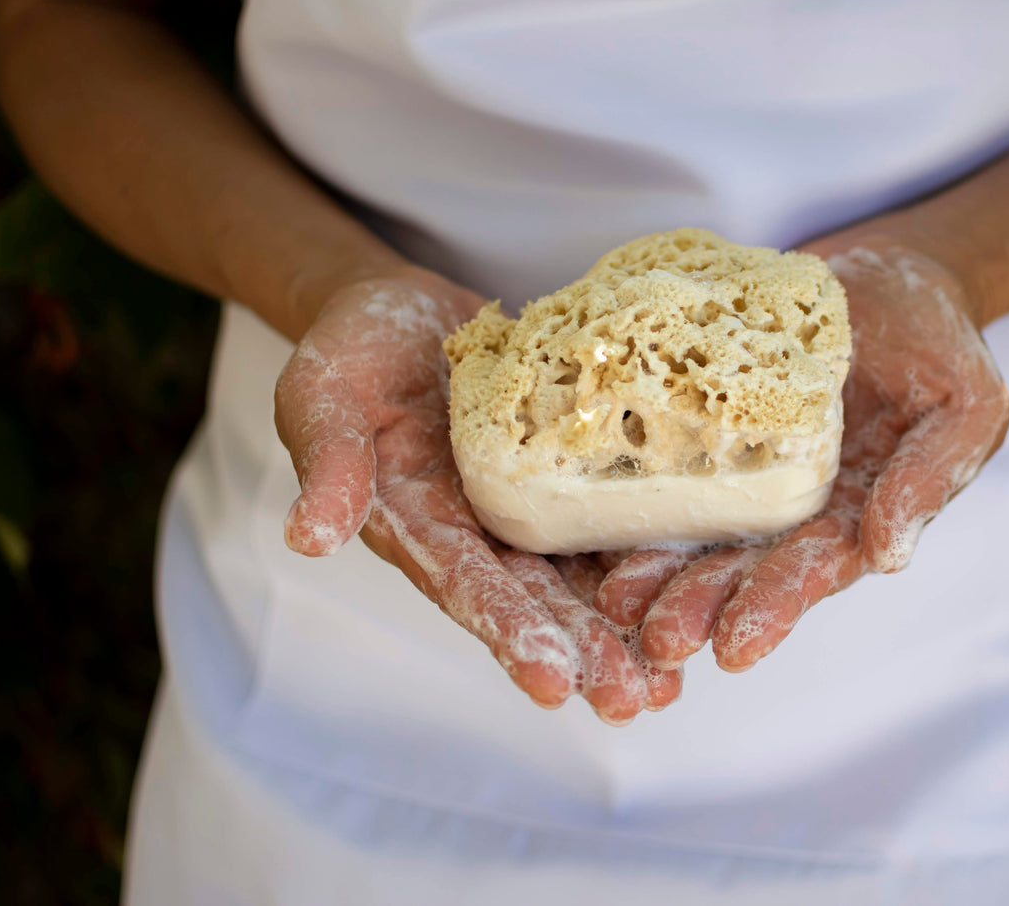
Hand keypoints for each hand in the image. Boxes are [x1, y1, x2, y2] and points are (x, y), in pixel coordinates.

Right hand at [274, 272, 679, 723]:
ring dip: (626, 625)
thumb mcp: (321, 394)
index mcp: (419, 525)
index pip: (465, 586)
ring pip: (583, 574)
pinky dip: (652, 552)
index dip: (507, 632)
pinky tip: (700, 587)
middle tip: (632, 700)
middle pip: (536, 599)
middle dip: (583, 652)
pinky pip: (614, 512)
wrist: (402, 309)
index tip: (551, 683)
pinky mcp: (568, 471)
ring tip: (672, 677)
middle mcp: (480, 531)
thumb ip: (327, 464)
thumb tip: (308, 537)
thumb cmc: (351, 349)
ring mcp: (528, 506)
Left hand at [593, 243, 1008, 672]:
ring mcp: (743, 467)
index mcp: (853, 514)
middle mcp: (789, 506)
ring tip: (614, 600)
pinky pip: (663, 460)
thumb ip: (931, 478)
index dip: (773, 608)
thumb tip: (889, 556)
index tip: (733, 648)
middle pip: (740, 566)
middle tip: (655, 639)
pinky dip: (630, 493)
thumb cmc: (941, 342)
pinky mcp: (704, 422)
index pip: (811, 570)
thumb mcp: (967, 405)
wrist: (889, 272)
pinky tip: (592, 520)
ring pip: (693, 528)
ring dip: (655, 569)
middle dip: (698, 604)